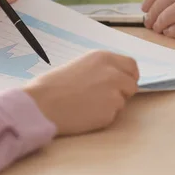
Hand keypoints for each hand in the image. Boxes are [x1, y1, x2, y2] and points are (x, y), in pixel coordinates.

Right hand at [24, 51, 138, 135]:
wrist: (43, 103)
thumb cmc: (53, 85)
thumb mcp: (80, 66)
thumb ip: (100, 69)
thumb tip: (115, 77)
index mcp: (103, 57)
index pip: (131, 65)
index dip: (127, 76)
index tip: (121, 83)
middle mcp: (113, 72)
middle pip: (132, 84)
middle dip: (124, 91)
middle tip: (107, 98)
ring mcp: (114, 91)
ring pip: (123, 101)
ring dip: (111, 105)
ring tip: (88, 105)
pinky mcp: (111, 110)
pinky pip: (113, 115)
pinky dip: (103, 116)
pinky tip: (85, 113)